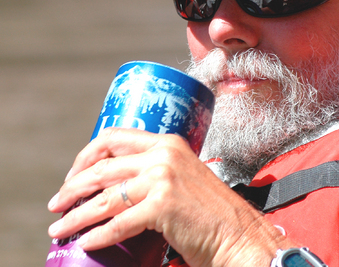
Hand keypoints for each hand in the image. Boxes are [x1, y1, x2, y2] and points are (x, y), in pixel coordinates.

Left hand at [47, 127, 290, 266]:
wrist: (239, 233)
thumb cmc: (211, 212)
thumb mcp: (184, 177)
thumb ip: (158, 173)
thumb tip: (119, 187)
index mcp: (168, 143)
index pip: (114, 137)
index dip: (86, 155)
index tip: (73, 174)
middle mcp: (164, 154)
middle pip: (103, 166)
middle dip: (72, 187)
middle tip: (57, 204)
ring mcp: (164, 178)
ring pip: (105, 196)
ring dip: (75, 215)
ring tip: (58, 228)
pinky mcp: (163, 206)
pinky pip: (117, 222)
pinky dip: (97, 235)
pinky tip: (85, 242)